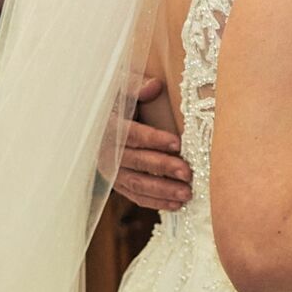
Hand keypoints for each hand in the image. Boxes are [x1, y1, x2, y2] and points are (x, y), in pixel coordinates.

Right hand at [113, 74, 193, 209]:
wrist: (103, 120)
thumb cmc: (120, 101)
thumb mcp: (123, 88)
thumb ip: (137, 88)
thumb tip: (154, 86)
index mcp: (108, 126)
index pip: (131, 134)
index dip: (153, 139)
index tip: (177, 143)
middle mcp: (106, 151)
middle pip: (136, 161)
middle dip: (163, 168)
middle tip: (188, 173)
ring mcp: (111, 170)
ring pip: (137, 183)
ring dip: (162, 191)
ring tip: (187, 194)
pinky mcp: (118, 183)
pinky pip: (136, 195)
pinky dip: (156, 202)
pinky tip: (177, 205)